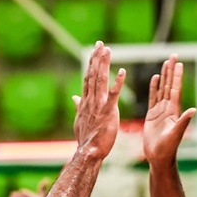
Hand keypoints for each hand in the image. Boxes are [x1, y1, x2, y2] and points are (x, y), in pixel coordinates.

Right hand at [73, 41, 125, 160]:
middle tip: (101, 43)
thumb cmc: (86, 139)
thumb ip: (78, 106)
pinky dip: (117, 83)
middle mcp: (90, 101)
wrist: (88, 153)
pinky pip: (113, 95)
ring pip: (101, 81)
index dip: (91, 63)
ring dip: (104, 65)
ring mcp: (98, 106)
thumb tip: (74, 96)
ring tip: (107, 51)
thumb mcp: (80, 120)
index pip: (88, 78)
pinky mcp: (108, 113)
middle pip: (93, 75)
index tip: (95, 51)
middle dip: (97, 58)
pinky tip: (122, 71)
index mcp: (85, 102)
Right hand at [142, 55, 196, 166]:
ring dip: (164, 76)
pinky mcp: (152, 116)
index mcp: (174, 111)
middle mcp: (168, 108)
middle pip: (170, 85)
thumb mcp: (177, 134)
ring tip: (165, 63)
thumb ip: (184, 121)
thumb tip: (194, 110)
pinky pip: (153, 98)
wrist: (158, 157)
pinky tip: (155, 79)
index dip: (177, 76)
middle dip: (171, 70)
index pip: (175, 89)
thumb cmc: (168, 148)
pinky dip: (154, 88)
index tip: (179, 63)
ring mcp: (160, 111)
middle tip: (173, 56)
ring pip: (162, 89)